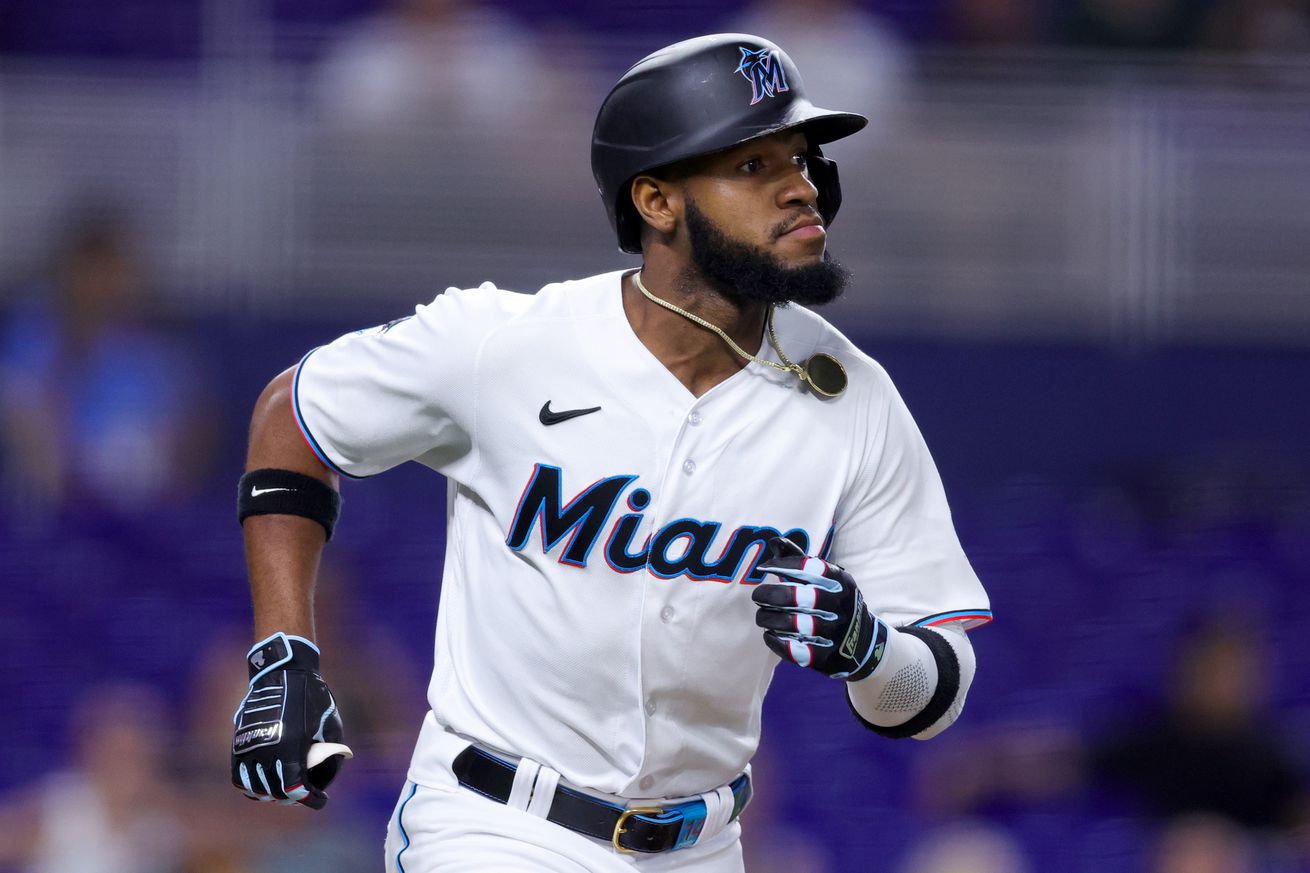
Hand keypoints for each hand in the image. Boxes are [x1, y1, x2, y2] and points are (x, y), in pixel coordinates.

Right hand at [231, 633, 351, 808]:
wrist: (282, 673)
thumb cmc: (312, 698)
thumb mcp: (331, 724)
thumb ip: (332, 752)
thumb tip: (329, 775)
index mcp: (291, 747)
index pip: (295, 788)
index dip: (309, 799)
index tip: (320, 800)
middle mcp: (267, 750)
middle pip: (276, 791)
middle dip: (292, 798)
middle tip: (304, 794)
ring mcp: (250, 747)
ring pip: (255, 787)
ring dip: (271, 793)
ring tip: (284, 791)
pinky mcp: (239, 742)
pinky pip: (240, 775)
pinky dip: (251, 784)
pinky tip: (264, 783)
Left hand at [752, 537, 887, 680]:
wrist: (863, 641)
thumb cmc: (832, 600)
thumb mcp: (824, 577)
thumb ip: (798, 558)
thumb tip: (773, 541)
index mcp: (840, 582)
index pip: (810, 567)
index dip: (784, 564)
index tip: (765, 567)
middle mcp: (841, 605)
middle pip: (799, 597)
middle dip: (770, 594)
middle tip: (757, 595)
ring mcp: (836, 632)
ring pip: (795, 624)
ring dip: (770, 619)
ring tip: (761, 616)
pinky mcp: (827, 657)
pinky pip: (797, 650)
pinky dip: (777, 642)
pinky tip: (769, 635)